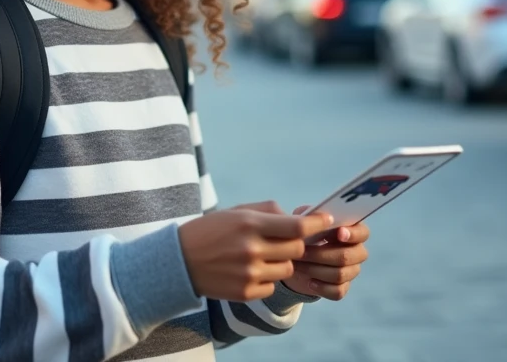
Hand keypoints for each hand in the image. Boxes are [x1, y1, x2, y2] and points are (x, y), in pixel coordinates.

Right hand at [179, 201, 332, 301]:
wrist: (179, 260)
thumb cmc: (212, 230)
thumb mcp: (236, 212)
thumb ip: (269, 212)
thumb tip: (300, 219)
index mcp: (250, 224)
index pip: (297, 227)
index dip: (316, 224)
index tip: (327, 221)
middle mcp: (251, 250)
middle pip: (297, 249)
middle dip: (295, 244)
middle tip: (284, 240)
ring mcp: (249, 274)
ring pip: (287, 269)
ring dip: (281, 262)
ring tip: (261, 255)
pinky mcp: (245, 293)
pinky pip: (272, 286)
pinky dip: (267, 279)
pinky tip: (248, 271)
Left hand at [282, 205, 369, 300]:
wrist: (295, 258)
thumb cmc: (304, 233)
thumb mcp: (303, 219)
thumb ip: (311, 214)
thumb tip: (318, 216)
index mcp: (352, 231)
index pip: (363, 233)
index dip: (353, 234)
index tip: (339, 233)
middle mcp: (357, 251)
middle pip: (348, 256)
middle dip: (321, 254)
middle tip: (301, 252)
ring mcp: (351, 271)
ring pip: (340, 274)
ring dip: (316, 270)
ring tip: (298, 265)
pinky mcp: (342, 288)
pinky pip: (338, 292)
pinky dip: (322, 287)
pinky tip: (309, 282)